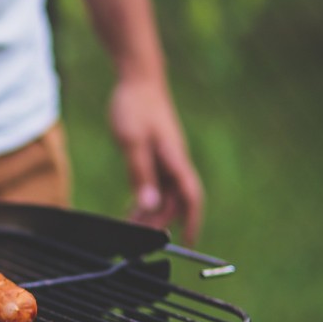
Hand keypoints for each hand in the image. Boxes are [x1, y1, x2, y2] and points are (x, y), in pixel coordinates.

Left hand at [108, 76, 202, 244]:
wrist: (138, 80)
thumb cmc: (135, 106)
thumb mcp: (132, 142)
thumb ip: (140, 173)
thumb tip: (149, 205)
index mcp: (175, 159)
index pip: (191, 197)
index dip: (192, 221)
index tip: (188, 242)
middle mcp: (175, 162)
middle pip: (175, 201)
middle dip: (160, 222)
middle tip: (137, 238)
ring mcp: (167, 158)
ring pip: (164, 195)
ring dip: (151, 213)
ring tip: (130, 227)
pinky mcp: (157, 154)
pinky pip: (156, 184)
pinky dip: (146, 198)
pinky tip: (132, 209)